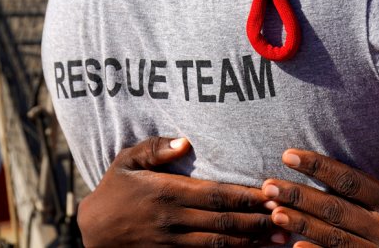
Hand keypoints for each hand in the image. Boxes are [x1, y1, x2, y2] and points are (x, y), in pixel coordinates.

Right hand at [77, 137, 286, 246]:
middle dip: (257, 221)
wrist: (91, 231)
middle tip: (287, 219)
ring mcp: (172, 243)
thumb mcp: (126, 162)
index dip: (245, 196)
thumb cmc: (114, 191)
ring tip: (280, 239)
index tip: (270, 194)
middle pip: (223, 222)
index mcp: (167, 193)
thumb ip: (155, 149)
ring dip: (251, 242)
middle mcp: (173, 219)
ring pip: (219, 245)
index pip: (215, 195)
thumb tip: (185, 141)